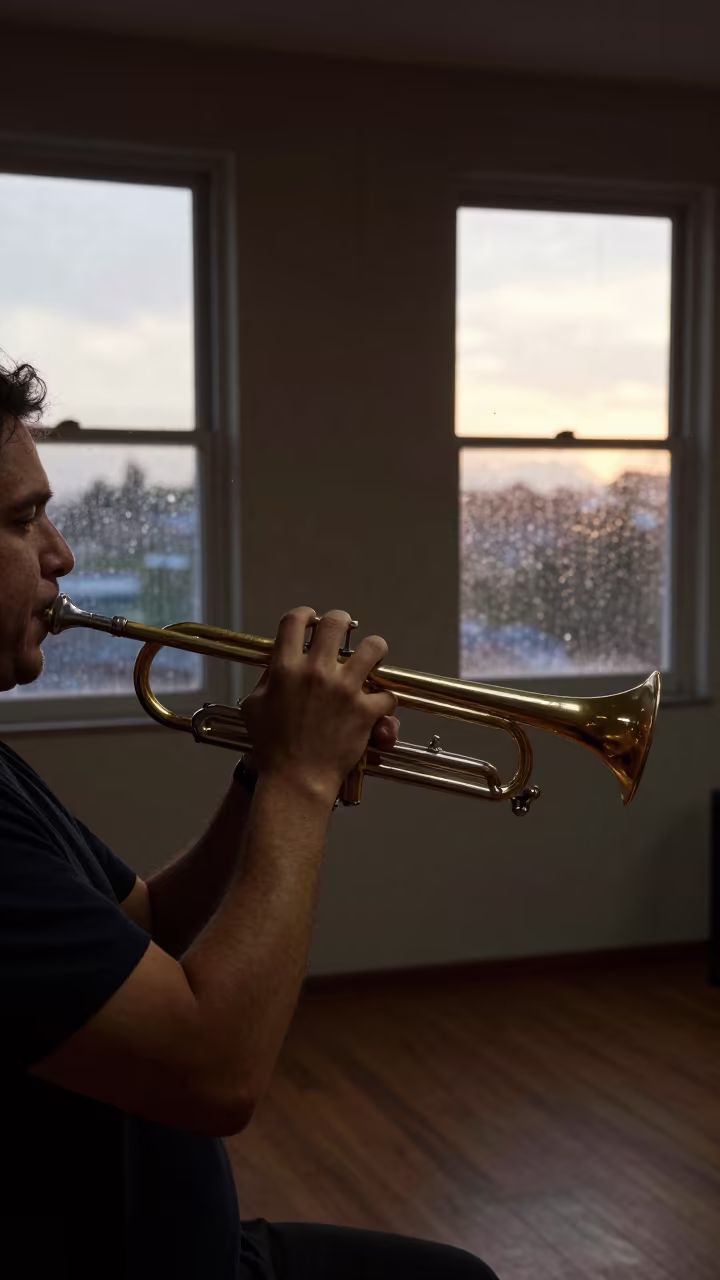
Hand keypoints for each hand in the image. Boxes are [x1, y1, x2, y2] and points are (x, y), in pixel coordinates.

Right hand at [240, 607, 396, 803]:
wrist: (295, 779)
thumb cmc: (270, 747)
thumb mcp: (254, 706)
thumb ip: (267, 679)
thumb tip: (277, 664)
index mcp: (286, 669)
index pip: (295, 621)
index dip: (304, 614)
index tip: (310, 619)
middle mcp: (316, 673)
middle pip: (336, 623)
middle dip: (342, 620)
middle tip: (344, 629)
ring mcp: (344, 690)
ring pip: (374, 648)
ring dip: (375, 649)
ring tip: (372, 656)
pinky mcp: (365, 711)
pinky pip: (387, 694)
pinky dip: (385, 699)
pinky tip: (378, 705)